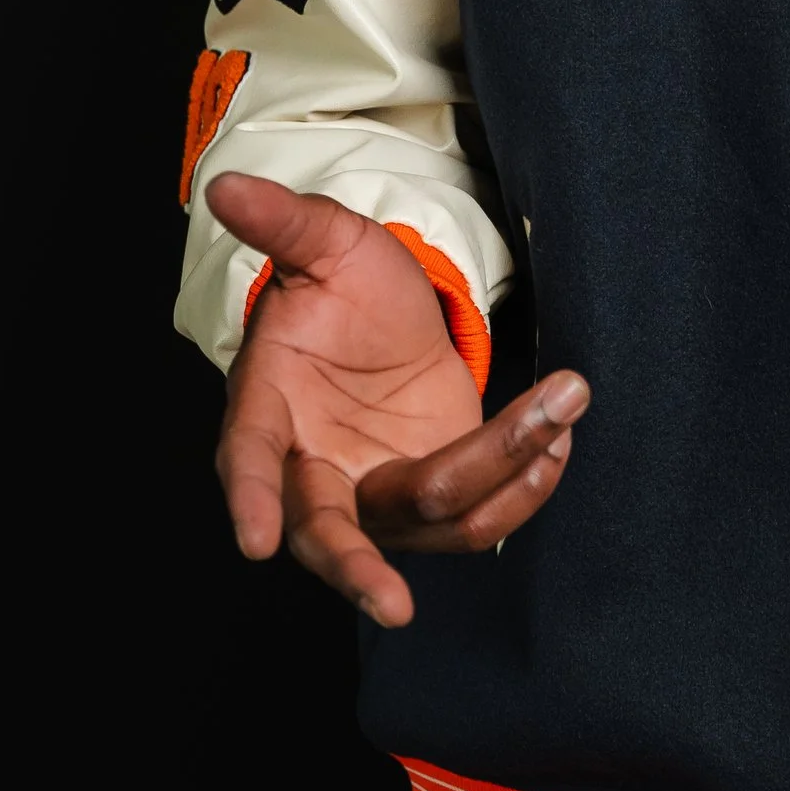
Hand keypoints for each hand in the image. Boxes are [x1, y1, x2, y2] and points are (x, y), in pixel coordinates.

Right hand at [207, 172, 588, 624]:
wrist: (394, 314)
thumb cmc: (344, 287)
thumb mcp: (326, 243)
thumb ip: (284, 223)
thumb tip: (227, 184)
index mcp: (269, 410)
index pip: (249, 461)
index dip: (250, 498)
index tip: (255, 542)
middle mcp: (316, 469)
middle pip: (333, 534)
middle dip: (358, 573)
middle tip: (394, 606)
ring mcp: (377, 494)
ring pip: (433, 517)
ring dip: (503, 473)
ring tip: (563, 406)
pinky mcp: (436, 500)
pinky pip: (483, 517)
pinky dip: (526, 483)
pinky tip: (559, 435)